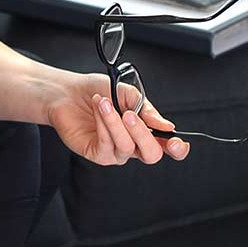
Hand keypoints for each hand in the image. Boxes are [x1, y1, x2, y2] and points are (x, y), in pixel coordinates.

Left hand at [46, 72, 188, 165]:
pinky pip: (106, 144)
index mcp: (144, 130)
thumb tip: (166, 125)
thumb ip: (147, 110)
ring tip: (106, 102)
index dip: (177, 149)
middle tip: (130, 115)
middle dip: (144, 135)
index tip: (178, 143)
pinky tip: (99, 108)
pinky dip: (104, 123)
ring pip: (126, 147)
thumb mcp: (128, 93)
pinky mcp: (97, 154)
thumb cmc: (99, 91)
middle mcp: (132, 145)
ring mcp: (115, 152)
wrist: (70, 92)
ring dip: (115, 122)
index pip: (166, 146)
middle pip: (151, 154)